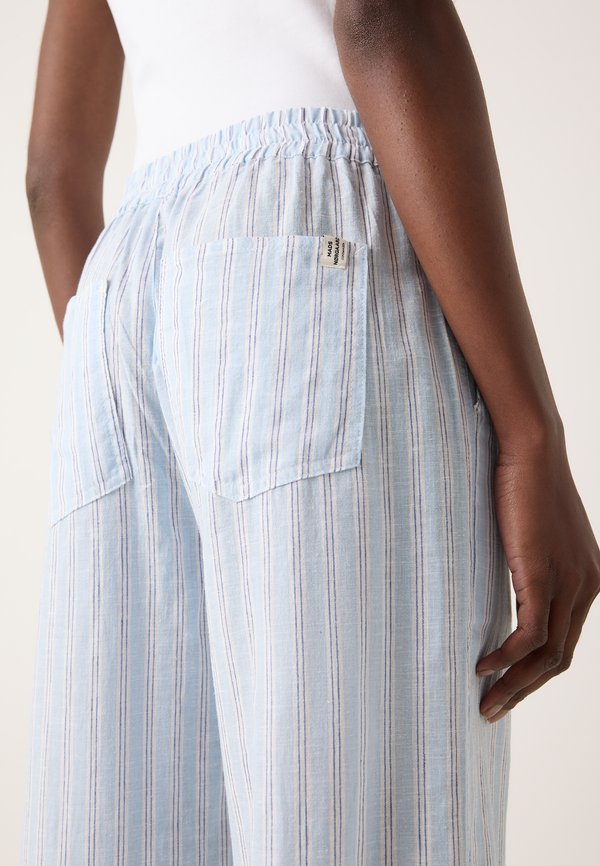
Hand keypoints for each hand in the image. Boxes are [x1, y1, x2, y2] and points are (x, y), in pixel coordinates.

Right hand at [476, 434, 599, 721]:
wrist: (532, 449)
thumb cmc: (525, 484)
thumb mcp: (533, 534)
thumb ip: (529, 565)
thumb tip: (506, 587)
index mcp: (588, 580)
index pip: (565, 643)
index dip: (535, 673)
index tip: (505, 686)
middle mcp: (587, 588)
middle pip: (559, 660)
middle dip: (524, 690)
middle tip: (491, 709)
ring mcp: (570, 584)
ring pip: (547, 657)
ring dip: (514, 685)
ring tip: (484, 701)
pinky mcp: (545, 577)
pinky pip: (529, 636)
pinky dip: (506, 658)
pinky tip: (482, 665)